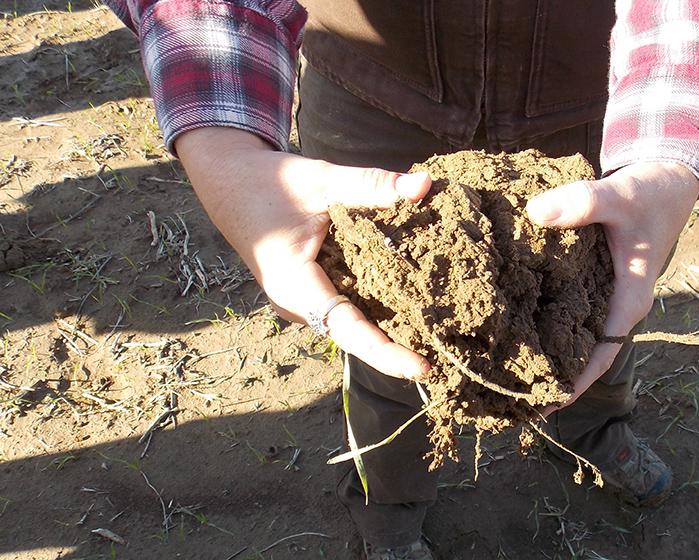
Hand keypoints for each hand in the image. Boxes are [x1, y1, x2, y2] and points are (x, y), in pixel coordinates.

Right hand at [175, 127, 431, 379]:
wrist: (229, 183)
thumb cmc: (271, 183)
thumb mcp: (323, 180)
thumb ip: (373, 185)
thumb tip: (425, 184)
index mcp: (295, 285)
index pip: (348, 328)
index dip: (387, 352)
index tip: (423, 367)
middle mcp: (297, 304)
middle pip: (354, 336)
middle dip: (396, 351)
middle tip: (446, 360)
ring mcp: (301, 303)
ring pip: (351, 324)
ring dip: (389, 331)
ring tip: (438, 341)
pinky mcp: (308, 293)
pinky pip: (345, 308)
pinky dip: (375, 308)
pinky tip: (412, 307)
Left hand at [526, 162, 698, 414]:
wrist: (667, 178)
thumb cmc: (650, 193)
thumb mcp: (621, 195)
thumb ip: (584, 202)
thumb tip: (535, 213)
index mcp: (629, 298)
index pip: (601, 354)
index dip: (573, 383)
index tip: (541, 406)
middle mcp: (616, 303)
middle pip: (582, 354)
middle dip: (549, 377)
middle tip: (507, 399)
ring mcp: (604, 293)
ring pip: (573, 333)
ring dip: (544, 352)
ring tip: (501, 372)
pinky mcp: (591, 278)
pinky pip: (566, 307)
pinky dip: (542, 318)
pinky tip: (509, 322)